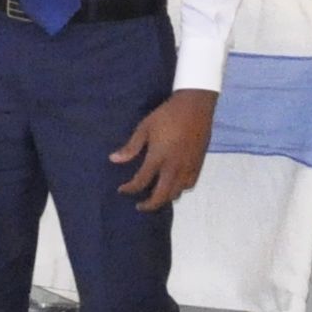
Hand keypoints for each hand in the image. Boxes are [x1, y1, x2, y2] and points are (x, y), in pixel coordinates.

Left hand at [110, 89, 214, 211]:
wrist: (195, 106)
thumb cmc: (167, 115)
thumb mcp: (145, 127)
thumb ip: (131, 147)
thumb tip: (113, 159)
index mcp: (158, 157)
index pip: (141, 181)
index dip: (129, 189)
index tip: (122, 190)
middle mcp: (174, 167)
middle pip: (161, 196)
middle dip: (149, 205)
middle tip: (139, 206)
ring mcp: (188, 167)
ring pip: (176, 193)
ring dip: (164, 198)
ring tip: (155, 196)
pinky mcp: (198, 164)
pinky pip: (189, 185)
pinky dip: (180, 189)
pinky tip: (174, 186)